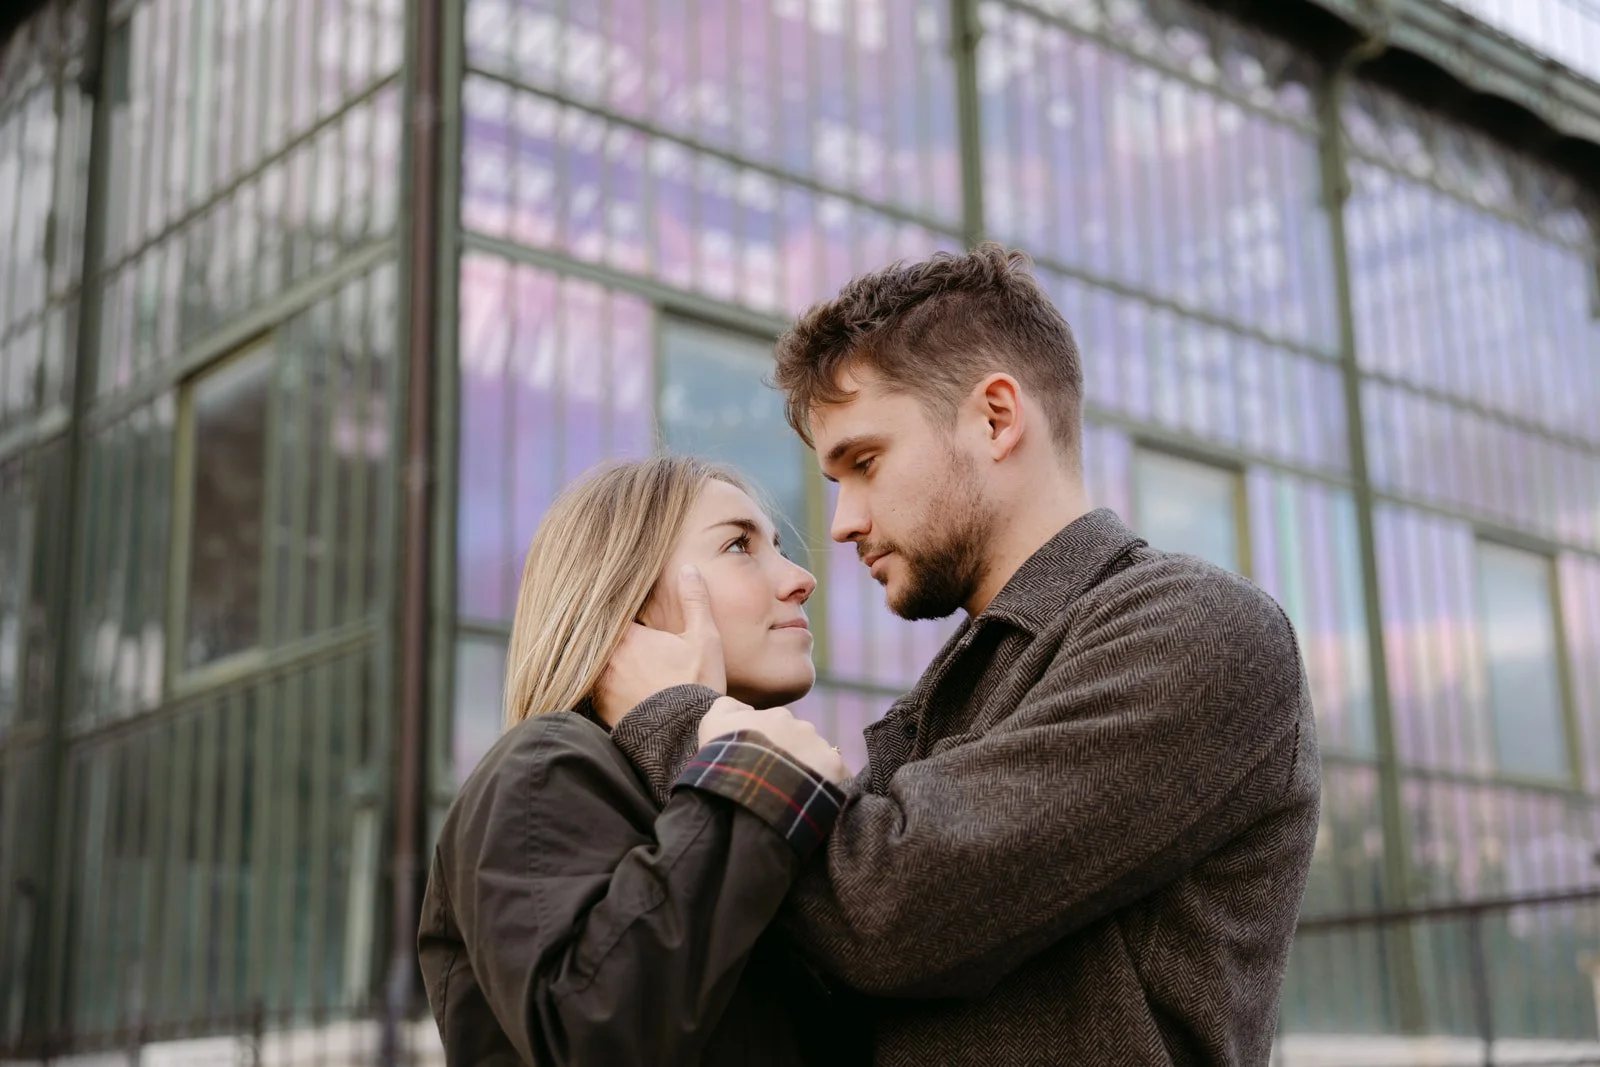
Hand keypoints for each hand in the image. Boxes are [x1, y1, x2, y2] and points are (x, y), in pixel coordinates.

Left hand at [595, 565, 725, 724]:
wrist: (684, 736)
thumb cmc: (696, 684)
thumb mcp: (704, 638)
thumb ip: (695, 600)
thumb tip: (687, 569)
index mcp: (628, 637)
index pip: (608, 611)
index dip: (612, 607)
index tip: (617, 604)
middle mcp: (607, 660)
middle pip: (595, 637)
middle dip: (602, 632)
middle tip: (603, 624)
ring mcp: (601, 686)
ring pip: (591, 663)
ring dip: (598, 658)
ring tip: (608, 653)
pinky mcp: (601, 709)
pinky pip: (591, 688)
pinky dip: (599, 682)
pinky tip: (612, 681)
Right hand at [699, 697, 850, 783]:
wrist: (746, 787)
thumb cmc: (726, 757)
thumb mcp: (712, 725)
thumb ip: (727, 706)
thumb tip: (747, 708)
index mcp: (778, 717)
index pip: (779, 728)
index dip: (771, 746)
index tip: (762, 763)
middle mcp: (803, 727)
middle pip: (802, 742)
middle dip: (794, 756)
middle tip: (779, 780)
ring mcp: (821, 748)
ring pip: (819, 757)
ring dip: (811, 770)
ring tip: (795, 793)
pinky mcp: (835, 770)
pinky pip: (838, 776)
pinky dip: (830, 784)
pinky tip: (813, 799)